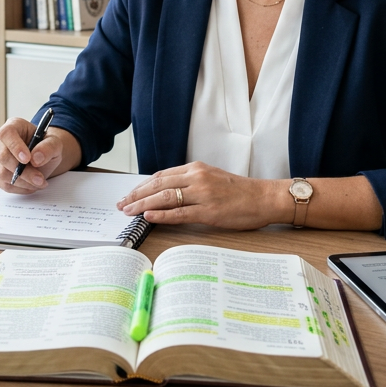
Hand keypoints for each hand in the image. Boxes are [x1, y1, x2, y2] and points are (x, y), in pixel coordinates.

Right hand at [0, 118, 75, 193]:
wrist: (42, 156)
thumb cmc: (45, 146)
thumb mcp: (54, 143)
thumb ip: (48, 147)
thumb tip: (36, 158)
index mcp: (13, 126)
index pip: (7, 134)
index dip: (15, 147)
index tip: (27, 159)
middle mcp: (0, 141)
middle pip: (2, 157)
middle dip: (23, 172)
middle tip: (40, 179)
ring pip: (2, 174)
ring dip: (23, 182)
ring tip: (39, 182)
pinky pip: (4, 184)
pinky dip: (20, 188)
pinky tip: (31, 185)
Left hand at [116, 162, 291, 229]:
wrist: (264, 198)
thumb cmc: (240, 192)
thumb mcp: (212, 179)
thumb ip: (191, 183)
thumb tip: (167, 194)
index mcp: (196, 168)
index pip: (161, 176)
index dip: (141, 186)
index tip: (129, 194)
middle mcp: (197, 177)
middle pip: (158, 185)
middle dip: (136, 195)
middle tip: (121, 204)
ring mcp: (202, 194)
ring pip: (165, 197)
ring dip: (143, 205)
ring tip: (128, 212)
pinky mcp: (209, 211)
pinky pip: (180, 213)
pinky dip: (161, 215)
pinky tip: (148, 218)